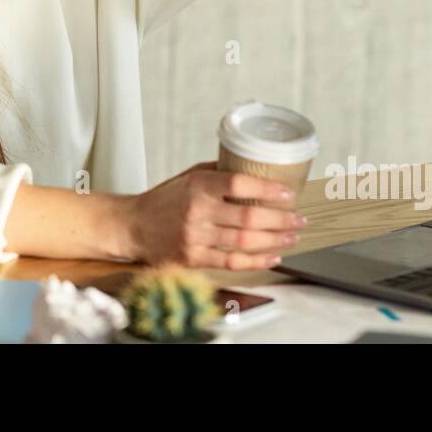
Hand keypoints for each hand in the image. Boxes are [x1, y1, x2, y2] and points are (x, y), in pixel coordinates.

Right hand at [118, 161, 307, 269]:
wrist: (133, 226)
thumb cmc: (163, 199)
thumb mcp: (188, 176)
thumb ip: (218, 172)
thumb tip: (253, 168)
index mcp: (198, 185)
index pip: (239, 184)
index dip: (267, 189)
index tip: (287, 193)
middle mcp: (197, 211)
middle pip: (248, 217)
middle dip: (281, 219)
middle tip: (299, 218)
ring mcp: (195, 237)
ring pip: (244, 241)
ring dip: (274, 240)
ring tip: (292, 236)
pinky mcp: (194, 258)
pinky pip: (232, 262)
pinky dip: (256, 261)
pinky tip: (272, 257)